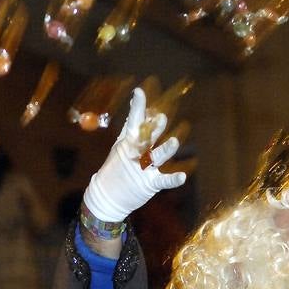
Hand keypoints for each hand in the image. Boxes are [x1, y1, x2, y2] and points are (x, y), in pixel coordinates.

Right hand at [83, 87, 186, 223]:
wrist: (105, 196)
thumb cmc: (115, 169)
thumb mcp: (120, 147)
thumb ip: (130, 130)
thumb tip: (137, 109)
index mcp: (128, 143)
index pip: (133, 122)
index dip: (137, 107)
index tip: (139, 92)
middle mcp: (136, 154)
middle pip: (147, 138)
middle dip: (154, 128)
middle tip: (161, 117)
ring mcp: (143, 169)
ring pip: (156, 157)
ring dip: (165, 150)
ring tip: (174, 142)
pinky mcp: (149, 184)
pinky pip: (163, 181)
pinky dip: (173, 179)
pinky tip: (183, 177)